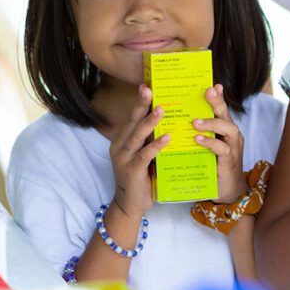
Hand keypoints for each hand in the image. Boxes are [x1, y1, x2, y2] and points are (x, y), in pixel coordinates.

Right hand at [109, 85, 169, 217]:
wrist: (130, 205)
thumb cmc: (142, 176)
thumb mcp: (145, 154)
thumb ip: (151, 139)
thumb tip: (168, 118)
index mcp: (123, 140)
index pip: (132, 117)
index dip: (139, 101)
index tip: (146, 84)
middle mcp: (120, 146)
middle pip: (132, 121)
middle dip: (141, 104)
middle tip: (149, 88)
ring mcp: (124, 158)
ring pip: (137, 136)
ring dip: (149, 121)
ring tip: (161, 109)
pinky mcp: (132, 171)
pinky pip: (145, 155)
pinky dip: (156, 145)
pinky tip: (167, 137)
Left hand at [193, 84, 245, 202]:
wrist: (225, 191)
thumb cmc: (212, 166)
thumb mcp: (204, 146)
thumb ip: (197, 132)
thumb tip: (178, 118)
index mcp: (224, 129)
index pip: (220, 109)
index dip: (217, 97)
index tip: (211, 84)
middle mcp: (231, 135)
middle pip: (226, 114)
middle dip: (217, 101)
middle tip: (208, 91)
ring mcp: (232, 148)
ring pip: (227, 129)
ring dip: (211, 123)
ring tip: (195, 121)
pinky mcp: (229, 162)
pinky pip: (222, 149)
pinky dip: (210, 143)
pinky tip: (198, 140)